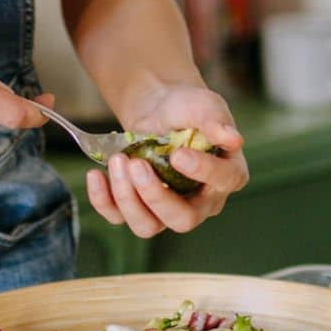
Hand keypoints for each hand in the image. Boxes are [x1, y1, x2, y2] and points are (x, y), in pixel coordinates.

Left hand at [87, 83, 246, 238]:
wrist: (159, 109)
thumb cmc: (188, 109)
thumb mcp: (204, 105)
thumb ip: (216, 120)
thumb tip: (234, 138)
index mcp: (226, 175)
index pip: (222, 182)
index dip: (201, 172)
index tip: (178, 154)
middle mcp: (200, 202)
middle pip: (182, 219)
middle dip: (155, 195)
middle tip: (136, 165)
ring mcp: (167, 209)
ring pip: (148, 225)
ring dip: (127, 198)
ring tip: (118, 161)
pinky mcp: (137, 207)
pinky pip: (118, 217)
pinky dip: (103, 201)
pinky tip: (96, 175)